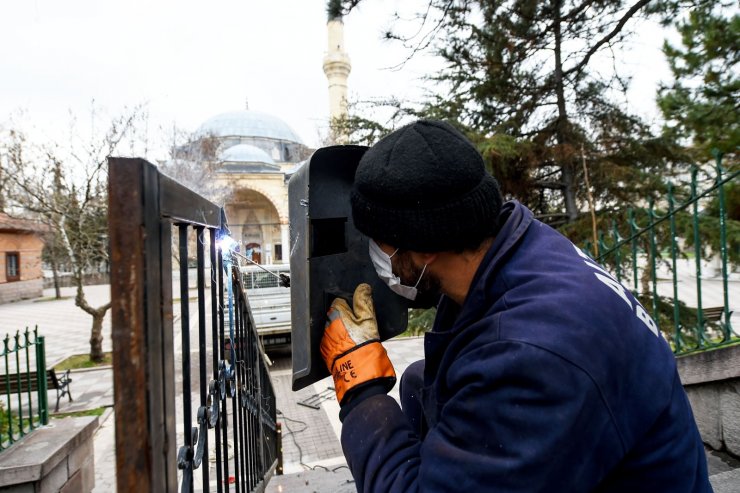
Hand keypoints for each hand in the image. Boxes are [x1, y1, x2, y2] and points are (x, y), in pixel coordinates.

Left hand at [320, 283, 395, 403]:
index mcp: (336, 313)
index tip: (359, 315)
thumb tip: (363, 287)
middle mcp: (326, 324)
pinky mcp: (324, 351)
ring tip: (354, 339)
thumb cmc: (365, 346)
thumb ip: (364, 301)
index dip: (351, 307)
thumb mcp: (369, 320)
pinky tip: (348, 347)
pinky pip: (330, 341)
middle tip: (359, 328)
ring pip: (332, 328)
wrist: (359, 371)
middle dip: (345, 318)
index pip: (340, 301)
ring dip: (340, 330)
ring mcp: (324, 338)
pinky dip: (337, 342)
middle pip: (335, 315)